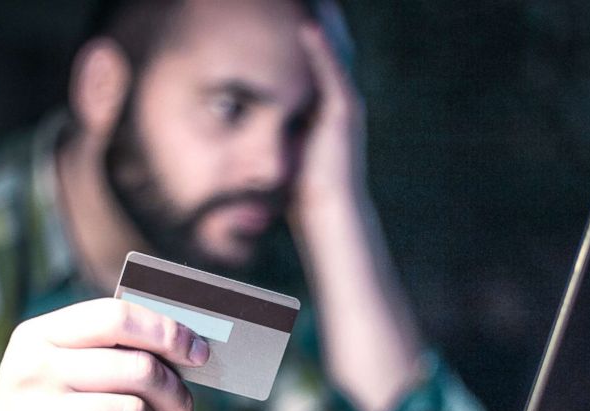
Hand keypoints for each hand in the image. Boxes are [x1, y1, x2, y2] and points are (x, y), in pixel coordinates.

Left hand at [295, 6, 367, 212]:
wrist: (327, 211)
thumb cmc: (303, 190)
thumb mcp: (285, 151)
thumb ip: (276, 132)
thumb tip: (244, 126)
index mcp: (326, 110)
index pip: (316, 64)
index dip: (307, 40)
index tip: (289, 16)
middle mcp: (340, 102)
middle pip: (330, 50)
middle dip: (319, 23)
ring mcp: (345, 105)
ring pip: (335, 54)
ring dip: (323, 26)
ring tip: (312, 1)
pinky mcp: (344, 112)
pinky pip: (332, 72)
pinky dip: (321, 50)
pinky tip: (308, 27)